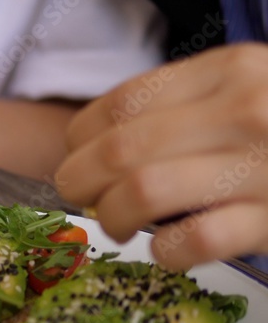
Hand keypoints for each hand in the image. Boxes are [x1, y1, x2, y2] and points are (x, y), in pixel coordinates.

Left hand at [56, 44, 267, 269]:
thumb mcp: (255, 87)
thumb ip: (190, 101)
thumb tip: (96, 141)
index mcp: (233, 69)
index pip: (123, 102)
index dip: (80, 136)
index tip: (73, 156)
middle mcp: (248, 110)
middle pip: (122, 149)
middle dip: (79, 179)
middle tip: (80, 196)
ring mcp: (266, 166)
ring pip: (146, 191)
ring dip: (112, 216)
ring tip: (116, 225)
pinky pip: (198, 240)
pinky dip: (167, 252)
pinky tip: (167, 251)